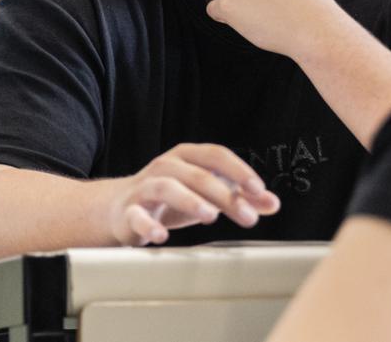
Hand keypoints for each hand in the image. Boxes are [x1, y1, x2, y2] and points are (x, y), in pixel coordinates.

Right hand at [109, 143, 279, 246]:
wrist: (119, 209)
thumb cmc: (169, 200)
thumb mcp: (205, 194)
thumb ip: (238, 197)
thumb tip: (271, 202)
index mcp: (185, 157)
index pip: (214, 155)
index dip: (238, 170)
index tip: (258, 189)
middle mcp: (164, 167)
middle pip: (196, 174)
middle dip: (224, 194)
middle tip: (248, 217)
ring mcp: (145, 188)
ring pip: (166, 187)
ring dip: (190, 200)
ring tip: (210, 216)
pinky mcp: (129, 212)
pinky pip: (137, 216)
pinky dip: (148, 225)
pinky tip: (162, 236)